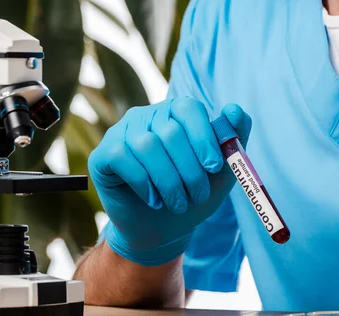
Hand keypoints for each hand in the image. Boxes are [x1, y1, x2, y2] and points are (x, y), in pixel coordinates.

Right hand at [88, 98, 251, 265]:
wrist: (160, 229)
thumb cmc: (191, 195)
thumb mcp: (221, 172)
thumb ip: (234, 138)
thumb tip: (235, 110)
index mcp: (173, 113)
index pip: (188, 108)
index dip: (203, 137)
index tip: (214, 166)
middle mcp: (145, 116)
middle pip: (169, 131)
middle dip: (189, 169)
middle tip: (197, 195)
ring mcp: (121, 133)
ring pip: (147, 145)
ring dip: (168, 180)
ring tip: (177, 203)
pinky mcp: (102, 154)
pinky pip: (122, 157)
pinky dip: (143, 183)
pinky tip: (153, 200)